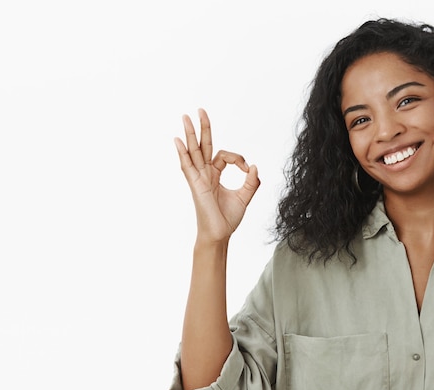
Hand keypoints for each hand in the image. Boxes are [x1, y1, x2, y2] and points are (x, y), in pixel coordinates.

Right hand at [174, 109, 259, 242]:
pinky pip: (187, 166)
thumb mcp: (244, 197)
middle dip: (203, 128)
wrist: (220, 235)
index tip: (247, 169)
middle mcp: (205, 174)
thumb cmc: (228, 219)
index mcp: (215, 175)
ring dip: (190, 134)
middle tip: (200, 110)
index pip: (224, 156)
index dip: (238, 159)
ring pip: (193, 151)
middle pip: (203, 146)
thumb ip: (251, 182)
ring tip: (186, 117)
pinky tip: (178, 141)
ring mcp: (198, 178)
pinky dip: (182, 153)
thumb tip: (255, 167)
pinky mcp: (195, 185)